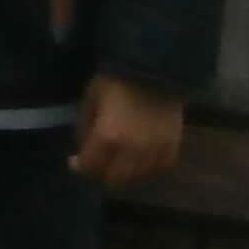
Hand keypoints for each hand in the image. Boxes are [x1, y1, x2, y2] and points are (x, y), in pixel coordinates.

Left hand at [71, 74, 187, 188]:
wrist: (155, 68)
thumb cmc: (117, 80)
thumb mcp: (91, 99)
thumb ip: (85, 126)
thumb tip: (83, 145)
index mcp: (107, 137)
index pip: (90, 167)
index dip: (80, 167)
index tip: (76, 162)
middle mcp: (131, 151)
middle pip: (114, 180)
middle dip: (102, 173)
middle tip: (99, 163)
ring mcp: (154, 151)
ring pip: (138, 178)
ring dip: (125, 173)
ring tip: (119, 162)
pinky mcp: (172, 147)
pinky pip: (160, 169)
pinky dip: (149, 169)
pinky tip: (141, 161)